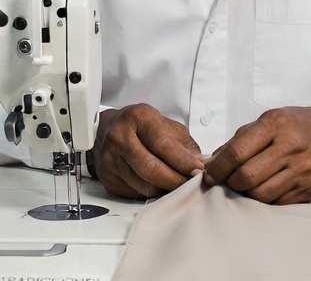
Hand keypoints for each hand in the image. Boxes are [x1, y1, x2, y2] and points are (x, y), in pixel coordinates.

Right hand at [89, 104, 205, 199]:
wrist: (107, 129)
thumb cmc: (141, 126)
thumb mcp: (165, 125)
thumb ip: (185, 145)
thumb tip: (204, 165)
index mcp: (138, 118)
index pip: (162, 144)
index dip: (183, 161)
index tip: (198, 171)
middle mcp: (119, 137)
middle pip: (151, 168)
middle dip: (176, 180)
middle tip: (191, 184)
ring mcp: (110, 159)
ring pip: (144, 185)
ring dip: (165, 190)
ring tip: (177, 185)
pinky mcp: (107, 178)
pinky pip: (135, 193)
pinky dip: (151, 193)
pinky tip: (158, 185)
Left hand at [203, 105, 310, 204]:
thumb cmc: (293, 126)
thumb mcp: (265, 122)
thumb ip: (236, 142)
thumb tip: (208, 163)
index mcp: (275, 125)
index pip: (237, 153)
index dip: (218, 168)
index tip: (209, 175)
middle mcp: (291, 147)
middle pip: (247, 176)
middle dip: (229, 183)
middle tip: (225, 182)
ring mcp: (303, 169)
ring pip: (261, 194)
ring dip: (245, 193)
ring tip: (243, 186)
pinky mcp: (310, 188)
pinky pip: (277, 202)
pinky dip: (264, 199)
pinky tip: (262, 189)